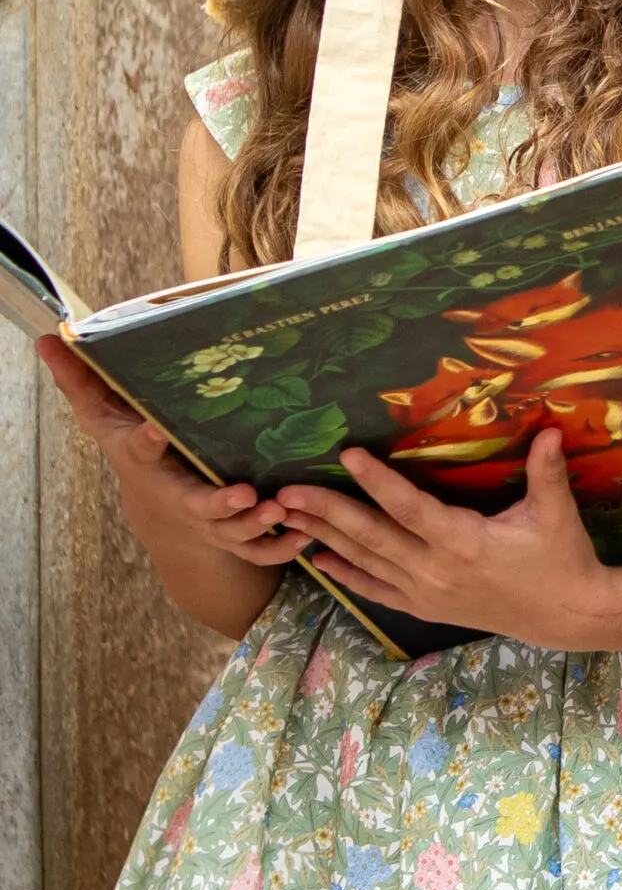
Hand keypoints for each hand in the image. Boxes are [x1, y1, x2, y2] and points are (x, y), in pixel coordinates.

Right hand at [37, 333, 311, 571]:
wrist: (158, 507)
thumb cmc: (138, 447)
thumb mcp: (107, 415)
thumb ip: (82, 381)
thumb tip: (47, 337)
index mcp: (149, 463)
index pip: (142, 452)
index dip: (148, 442)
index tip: (157, 429)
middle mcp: (180, 495)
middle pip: (196, 505)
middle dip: (218, 504)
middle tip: (244, 494)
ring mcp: (208, 521)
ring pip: (230, 533)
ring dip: (256, 526)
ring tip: (280, 509)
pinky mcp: (233, 536)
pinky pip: (257, 552)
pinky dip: (281, 548)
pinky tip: (306, 535)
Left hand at [277, 429, 620, 649]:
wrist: (563, 615)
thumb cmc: (560, 558)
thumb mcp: (556, 513)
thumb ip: (546, 471)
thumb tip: (549, 429)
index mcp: (464, 542)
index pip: (409, 508)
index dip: (377, 481)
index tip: (348, 455)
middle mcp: (435, 570)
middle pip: (371, 536)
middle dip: (326, 512)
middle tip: (286, 492)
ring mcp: (426, 592)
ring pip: (366, 561)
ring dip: (326, 538)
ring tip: (289, 517)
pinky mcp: (426, 606)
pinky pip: (377, 590)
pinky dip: (347, 575)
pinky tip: (320, 561)